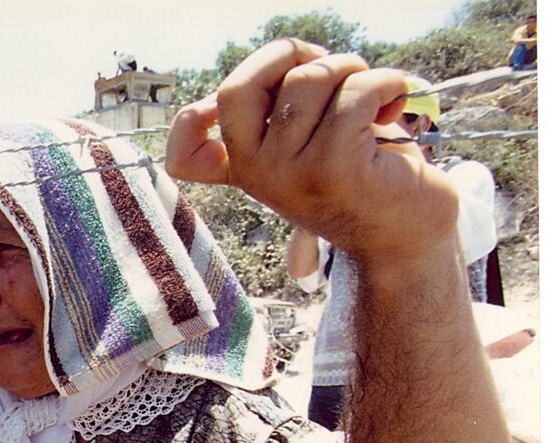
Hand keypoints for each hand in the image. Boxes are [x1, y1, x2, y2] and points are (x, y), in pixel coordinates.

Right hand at [166, 39, 457, 263]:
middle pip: (242, 85)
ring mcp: (288, 174)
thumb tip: (288, 56)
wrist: (407, 238)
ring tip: (375, 94)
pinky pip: (354, 92)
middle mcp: (256, 175)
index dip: (193, 119)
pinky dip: (387, 84)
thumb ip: (279, 112)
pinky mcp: (332, 168)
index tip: (242, 104)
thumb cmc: (365, 175)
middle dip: (291, 56)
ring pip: (308, 79)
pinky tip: (395, 102)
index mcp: (244, 171)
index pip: (183, 153)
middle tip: (333, 72)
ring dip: (353, 69)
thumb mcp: (309, 143)